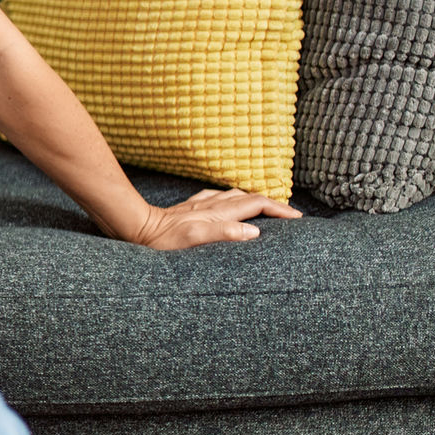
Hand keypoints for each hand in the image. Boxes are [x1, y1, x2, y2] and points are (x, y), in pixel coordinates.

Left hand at [130, 188, 300, 248]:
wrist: (136, 227)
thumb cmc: (163, 238)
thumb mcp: (194, 239)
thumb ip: (225, 233)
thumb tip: (254, 231)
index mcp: (219, 213)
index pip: (257, 205)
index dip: (280, 210)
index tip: (298, 217)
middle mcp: (212, 205)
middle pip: (250, 198)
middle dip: (273, 204)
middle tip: (289, 215)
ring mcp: (200, 205)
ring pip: (234, 196)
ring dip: (254, 199)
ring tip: (265, 208)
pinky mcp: (189, 208)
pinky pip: (216, 198)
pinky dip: (230, 200)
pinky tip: (227, 203)